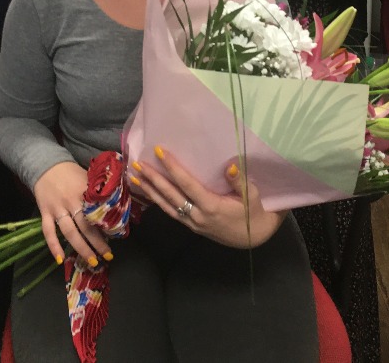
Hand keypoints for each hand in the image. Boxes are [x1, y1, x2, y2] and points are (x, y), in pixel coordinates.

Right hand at [34, 162, 111, 265]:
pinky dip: (53, 246)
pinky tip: (59, 260)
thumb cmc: (72, 172)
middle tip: (108, 256)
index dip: (107, 225)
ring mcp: (57, 209)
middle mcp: (71, 202)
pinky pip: (48, 232)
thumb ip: (99, 190)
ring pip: (70, 232)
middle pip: (86, 226)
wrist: (47, 165)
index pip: (97, 212)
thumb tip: (117, 202)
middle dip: (98, 243)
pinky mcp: (45, 213)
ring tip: (92, 261)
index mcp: (85, 192)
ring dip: (81, 248)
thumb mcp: (89, 177)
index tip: (117, 236)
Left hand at [133, 147, 283, 248]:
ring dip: (150, 191)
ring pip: (166, 206)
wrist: (254, 237)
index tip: (159, 152)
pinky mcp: (191, 226)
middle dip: (153, 179)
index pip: (187, 184)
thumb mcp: (252, 196)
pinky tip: (149, 193)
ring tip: (134, 177)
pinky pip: (170, 212)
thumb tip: (229, 166)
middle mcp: (198, 216)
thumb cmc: (253, 212)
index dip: (172, 168)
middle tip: (137, 164)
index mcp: (211, 206)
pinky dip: (157, 202)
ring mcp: (192, 223)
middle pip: (170, 195)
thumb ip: (240, 181)